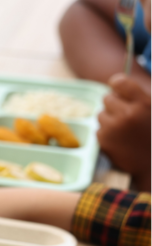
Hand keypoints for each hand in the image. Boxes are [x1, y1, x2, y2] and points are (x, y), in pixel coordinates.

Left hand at [97, 73, 150, 189]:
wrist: (150, 163)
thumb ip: (139, 96)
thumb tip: (116, 82)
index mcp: (143, 103)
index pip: (119, 82)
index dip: (117, 84)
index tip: (118, 87)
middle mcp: (126, 114)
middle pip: (107, 98)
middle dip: (114, 104)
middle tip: (126, 113)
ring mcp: (113, 127)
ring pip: (101, 113)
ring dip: (109, 118)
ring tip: (124, 128)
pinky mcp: (103, 139)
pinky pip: (99, 128)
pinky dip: (106, 131)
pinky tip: (119, 138)